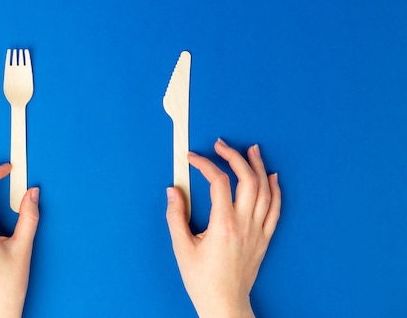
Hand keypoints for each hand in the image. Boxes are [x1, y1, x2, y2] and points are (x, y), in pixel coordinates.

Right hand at [166, 139, 280, 317]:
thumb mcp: (181, 247)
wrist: (224, 304)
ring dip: (258, 167)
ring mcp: (257, 230)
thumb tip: (173, 191)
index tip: (192, 158)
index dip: (204, 164)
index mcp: (223, 224)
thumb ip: (176, 216)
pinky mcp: (264, 238)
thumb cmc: (202, 280)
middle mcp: (244, 224)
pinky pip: (275, 209)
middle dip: (234, 157)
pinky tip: (272, 177)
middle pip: (247, 179)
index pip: (218, 182)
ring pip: (265, 190)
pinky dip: (275, 190)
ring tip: (252, 150)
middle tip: (221, 145)